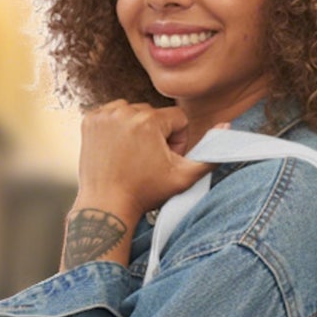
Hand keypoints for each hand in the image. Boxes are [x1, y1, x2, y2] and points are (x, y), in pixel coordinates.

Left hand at [77, 100, 229, 222]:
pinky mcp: (89, 120)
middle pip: (155, 114)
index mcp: (149, 121)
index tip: (164, 160)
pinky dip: (117, 127)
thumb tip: (226, 127)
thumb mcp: (184, 177)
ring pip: (134, 111)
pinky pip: (113, 114)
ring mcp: (104, 115)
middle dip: (157, 134)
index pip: (177, 119)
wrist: (107, 204)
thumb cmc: (145, 193)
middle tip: (148, 161)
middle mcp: (125, 112)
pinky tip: (118, 149)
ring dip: (137, 128)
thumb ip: (210, 154)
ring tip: (133, 155)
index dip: (177, 141)